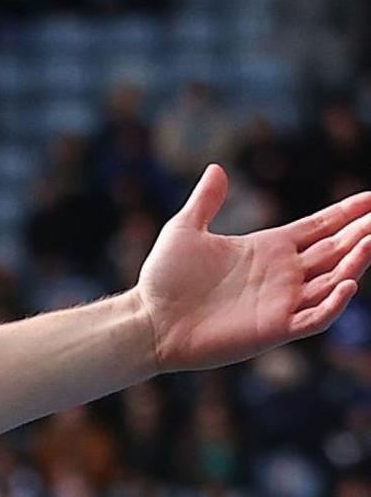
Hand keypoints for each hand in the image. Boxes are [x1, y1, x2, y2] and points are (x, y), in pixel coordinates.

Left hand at [132, 163, 370, 374]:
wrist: (147, 321)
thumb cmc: (164, 279)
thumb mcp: (184, 230)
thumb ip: (206, 201)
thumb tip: (216, 168)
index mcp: (269, 248)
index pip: (320, 227)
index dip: (347, 214)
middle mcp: (283, 274)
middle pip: (335, 250)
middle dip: (362, 233)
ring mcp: (281, 302)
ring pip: (333, 280)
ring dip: (356, 262)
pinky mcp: (273, 328)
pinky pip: (315, 317)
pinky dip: (334, 303)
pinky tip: (349, 283)